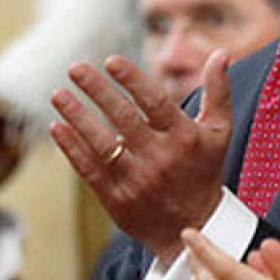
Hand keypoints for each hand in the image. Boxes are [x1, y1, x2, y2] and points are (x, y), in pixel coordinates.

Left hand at [50, 51, 232, 262]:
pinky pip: (90, 170)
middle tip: (75, 68)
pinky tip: (58, 127)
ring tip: (58, 93)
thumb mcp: (219, 132)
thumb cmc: (204, 170)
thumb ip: (218, 91)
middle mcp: (160, 160)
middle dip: (97, 91)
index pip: (155, 103)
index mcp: (184, 138)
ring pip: (101, 144)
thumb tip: (221, 53)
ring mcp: (137, 181)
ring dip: (77, 117)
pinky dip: (72, 149)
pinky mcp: (117, 201)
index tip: (111, 60)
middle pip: (124, 119)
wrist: (193, 227)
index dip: (133, 80)